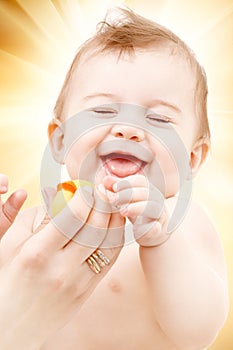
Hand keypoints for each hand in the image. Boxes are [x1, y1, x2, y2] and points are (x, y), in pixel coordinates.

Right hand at [0, 186, 124, 349]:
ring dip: (114, 219)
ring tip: (110, 205)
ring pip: (109, 242)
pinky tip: (113, 226)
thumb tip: (59, 196)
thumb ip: (34, 217)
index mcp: (37, 253)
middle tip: (101, 192)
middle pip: (95, 226)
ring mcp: (78, 282)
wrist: (11, 326)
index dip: (85, 196)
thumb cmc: (6, 280)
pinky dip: (115, 239)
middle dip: (102, 203)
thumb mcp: (10, 245)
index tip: (85, 188)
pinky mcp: (87, 291)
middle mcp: (61, 268)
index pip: (74, 215)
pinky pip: (110, 260)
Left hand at [104, 174, 170, 246]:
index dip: (127, 182)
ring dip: (137, 207)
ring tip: (122, 211)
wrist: (154, 233)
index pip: (141, 181)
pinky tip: (139, 228)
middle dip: (128, 194)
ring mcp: (159, 215)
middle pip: (146, 192)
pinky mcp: (158, 231)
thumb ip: (117, 189)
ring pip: (153, 208)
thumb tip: (105, 180)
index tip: (114, 187)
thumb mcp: (127, 199)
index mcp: (148, 190)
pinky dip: (150, 227)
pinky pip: (156, 227)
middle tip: (113, 200)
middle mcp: (156, 200)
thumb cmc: (138, 213)